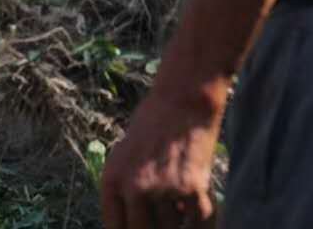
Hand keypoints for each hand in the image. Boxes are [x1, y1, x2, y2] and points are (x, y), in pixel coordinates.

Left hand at [100, 86, 223, 228]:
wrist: (184, 97)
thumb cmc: (154, 122)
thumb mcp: (124, 154)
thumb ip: (124, 189)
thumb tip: (133, 224)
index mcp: (111, 180)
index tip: (139, 228)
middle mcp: (133, 188)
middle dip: (155, 226)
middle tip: (164, 212)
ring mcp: (162, 190)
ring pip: (172, 227)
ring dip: (178, 218)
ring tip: (179, 194)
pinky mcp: (191, 188)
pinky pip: (198, 221)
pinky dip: (201, 218)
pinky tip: (197, 201)